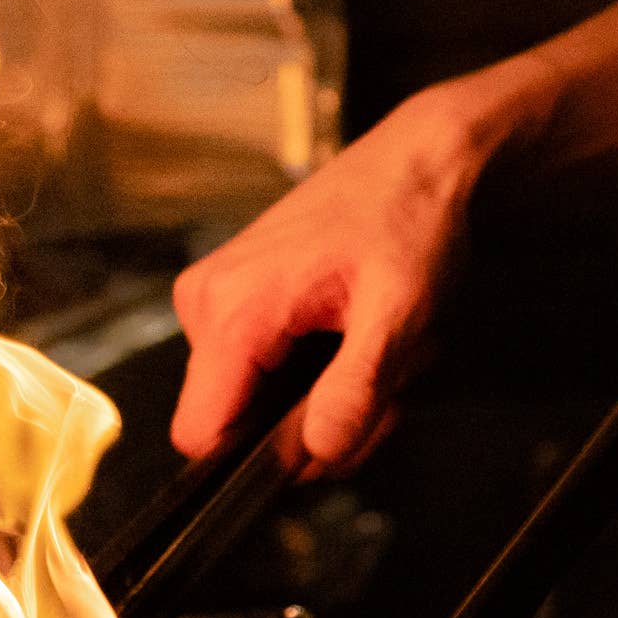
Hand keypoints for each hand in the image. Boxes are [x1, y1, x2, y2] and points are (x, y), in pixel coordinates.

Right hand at [169, 70, 531, 471]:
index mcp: (234, 310)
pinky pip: (262, 366)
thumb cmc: (408, 218)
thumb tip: (317, 453)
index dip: (261, 458)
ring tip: (374, 345)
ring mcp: (218, 297)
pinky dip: (318, 365)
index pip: (200, 435)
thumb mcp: (399, 313)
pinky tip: (356, 332)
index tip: (327, 434)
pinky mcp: (237, 294)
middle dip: (314, 421)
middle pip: (238, 423)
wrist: (417, 160)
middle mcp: (208, 303)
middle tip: (381, 384)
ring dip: (325, 392)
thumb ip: (356, 389)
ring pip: (256, 399)